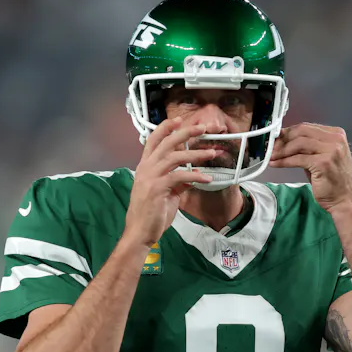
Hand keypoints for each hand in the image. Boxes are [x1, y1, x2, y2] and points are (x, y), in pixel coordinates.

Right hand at [124, 118, 214, 247]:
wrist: (140, 232)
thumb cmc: (152, 213)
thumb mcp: (166, 193)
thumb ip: (178, 182)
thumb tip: (193, 175)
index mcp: (145, 167)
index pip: (153, 140)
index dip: (166, 128)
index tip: (179, 120)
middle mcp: (146, 168)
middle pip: (167, 142)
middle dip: (186, 132)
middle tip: (203, 128)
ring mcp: (151, 177)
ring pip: (175, 156)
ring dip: (196, 154)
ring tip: (212, 152)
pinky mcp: (158, 188)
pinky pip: (180, 176)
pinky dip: (196, 176)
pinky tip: (207, 179)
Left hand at [269, 123, 351, 210]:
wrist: (344, 199)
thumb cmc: (331, 180)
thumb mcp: (321, 157)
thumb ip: (307, 146)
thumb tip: (283, 139)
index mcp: (336, 134)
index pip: (306, 127)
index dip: (288, 132)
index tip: (276, 137)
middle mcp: (336, 139)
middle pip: (301, 132)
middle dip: (283, 139)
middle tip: (270, 147)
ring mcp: (331, 151)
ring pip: (298, 144)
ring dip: (281, 150)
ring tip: (271, 156)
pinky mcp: (323, 163)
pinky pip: (298, 159)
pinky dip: (284, 161)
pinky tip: (275, 164)